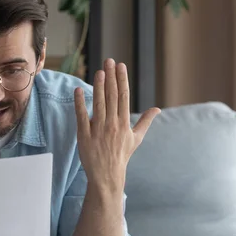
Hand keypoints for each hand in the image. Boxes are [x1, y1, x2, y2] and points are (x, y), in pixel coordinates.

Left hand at [74, 59, 160, 191]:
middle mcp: (112, 124)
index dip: (121, 80)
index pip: (123, 96)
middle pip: (112, 96)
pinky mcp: (84, 135)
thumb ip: (145, 122)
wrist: (107, 175)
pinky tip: (78, 90)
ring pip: (98, 104)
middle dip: (110, 77)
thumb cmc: (121, 156)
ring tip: (98, 71)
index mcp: (124, 123)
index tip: (120, 66)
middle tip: (108, 61)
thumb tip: (157, 109)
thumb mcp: (135, 138)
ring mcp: (98, 129)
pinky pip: (82, 116)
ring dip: (98, 86)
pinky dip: (80, 103)